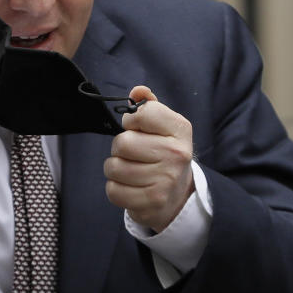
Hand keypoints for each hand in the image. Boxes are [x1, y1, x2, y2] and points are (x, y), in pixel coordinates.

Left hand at [103, 85, 195, 232]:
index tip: (135, 128)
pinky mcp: (152, 202)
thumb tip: (137, 91)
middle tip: (132, 154)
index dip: (130, 120)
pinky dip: (115, 189)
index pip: (142, 113)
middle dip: (120, 148)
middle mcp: (176, 154)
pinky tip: (130, 187)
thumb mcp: (163, 127)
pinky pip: (113, 190)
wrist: (177, 195)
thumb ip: (149, 106)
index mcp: (180, 129)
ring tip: (130, 170)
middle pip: (123, 143)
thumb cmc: (164, 154)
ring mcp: (165, 180)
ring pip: (114, 167)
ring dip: (115, 169)